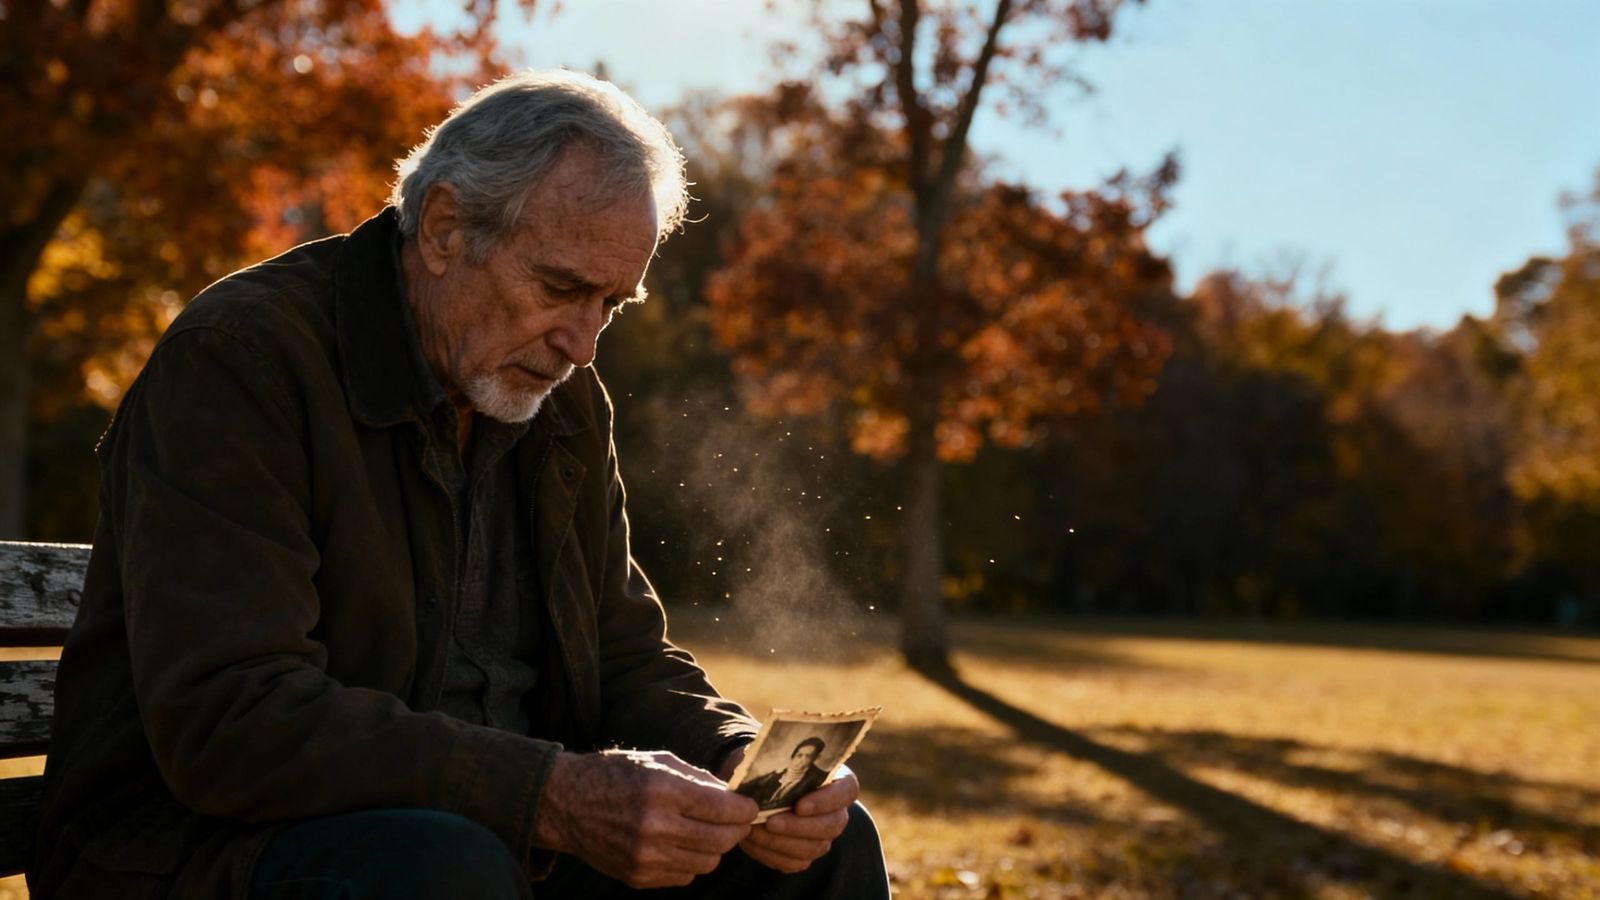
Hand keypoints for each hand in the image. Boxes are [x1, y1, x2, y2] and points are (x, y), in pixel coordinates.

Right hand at [535, 749, 758, 887]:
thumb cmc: (616, 775)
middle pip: (721, 840)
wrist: (567, 804)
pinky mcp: (638, 876)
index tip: (751, 807)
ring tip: (707, 832)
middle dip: (737, 830)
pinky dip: (691, 862)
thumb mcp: (658, 762)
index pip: (724, 809)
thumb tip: (734, 795)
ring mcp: (646, 856)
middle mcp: (655, 826)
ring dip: (715, 848)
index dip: (746, 810)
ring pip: (707, 863)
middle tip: (737, 822)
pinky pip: (685, 876)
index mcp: (663, 790)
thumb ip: (699, 779)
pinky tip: (681, 844)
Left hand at [739, 765, 859, 872]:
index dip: (826, 801)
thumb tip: (761, 769)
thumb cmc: (765, 765)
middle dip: (799, 826)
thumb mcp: (767, 755)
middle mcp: (836, 810)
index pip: (847, 790)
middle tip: (770, 822)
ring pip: (814, 848)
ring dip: (781, 842)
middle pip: (832, 825)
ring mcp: (823, 835)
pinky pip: (795, 862)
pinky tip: (752, 842)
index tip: (799, 805)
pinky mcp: (805, 854)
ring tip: (753, 830)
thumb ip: (772, 759)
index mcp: (837, 779)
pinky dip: (772, 854)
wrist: (753, 788)